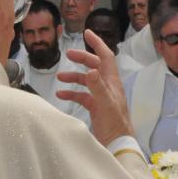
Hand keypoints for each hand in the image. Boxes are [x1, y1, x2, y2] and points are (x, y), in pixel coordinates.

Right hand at [57, 29, 133, 146]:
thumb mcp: (106, 104)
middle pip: (95, 66)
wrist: (118, 145)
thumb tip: (91, 70)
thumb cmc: (115, 125)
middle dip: (82, 58)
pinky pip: (82, 96)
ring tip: (60, 76)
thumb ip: (98, 87)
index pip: (106, 57)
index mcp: (112, 82)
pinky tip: (61, 95)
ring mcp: (102, 97)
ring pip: (87, 81)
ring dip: (74, 77)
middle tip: (68, 54)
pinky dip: (72, 93)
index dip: (98, 44)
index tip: (87, 33)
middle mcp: (108, 87)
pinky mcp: (96, 108)